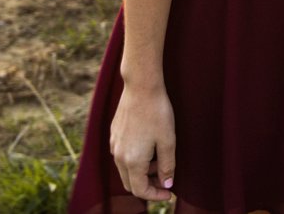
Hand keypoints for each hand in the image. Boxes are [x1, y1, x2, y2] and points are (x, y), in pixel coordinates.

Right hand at [110, 82, 176, 200]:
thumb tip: (167, 185)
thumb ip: (167, 166)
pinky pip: (121, 155)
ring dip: (141, 171)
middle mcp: (118, 156)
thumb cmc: (157, 113)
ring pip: (125, 169)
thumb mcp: (168, 141)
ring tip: (159, 158)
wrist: (141, 87)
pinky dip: (134, 159)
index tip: (169, 192)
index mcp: (132, 161)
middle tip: (164, 179)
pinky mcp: (114, 133)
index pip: (140, 190)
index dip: (155, 196)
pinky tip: (148, 146)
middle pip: (130, 183)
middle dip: (147, 185)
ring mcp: (114, 144)